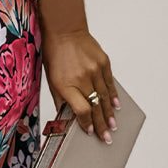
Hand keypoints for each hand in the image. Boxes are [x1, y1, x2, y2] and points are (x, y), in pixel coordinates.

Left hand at [41, 25, 118, 143]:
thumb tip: (66, 116)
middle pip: (95, 107)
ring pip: (105, 97)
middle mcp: (82, 78)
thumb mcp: (51, 79)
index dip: (87, 123)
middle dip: (102, 125)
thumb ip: (60, 98)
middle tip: (107, 138)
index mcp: (66, 84)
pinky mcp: (104, 62)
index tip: (89, 131)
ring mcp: (95, 70)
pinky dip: (113, 96)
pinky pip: (110, 83)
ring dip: (110, 114)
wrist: (64, 30)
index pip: (81, 110)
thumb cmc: (55, 54)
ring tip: (113, 126)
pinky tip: (116, 106)